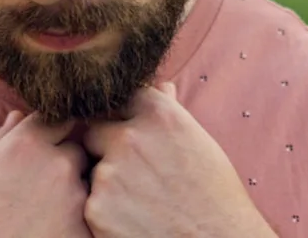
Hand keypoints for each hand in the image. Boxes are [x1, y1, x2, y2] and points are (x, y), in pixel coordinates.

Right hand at [0, 110, 92, 237]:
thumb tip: (17, 116)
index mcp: (27, 144)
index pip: (59, 119)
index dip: (52, 134)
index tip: (41, 150)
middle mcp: (57, 164)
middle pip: (76, 152)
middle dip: (63, 164)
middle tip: (38, 189)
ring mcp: (76, 199)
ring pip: (85, 185)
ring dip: (71, 194)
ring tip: (41, 215)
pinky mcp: (84, 230)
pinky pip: (89, 218)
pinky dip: (75, 223)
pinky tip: (49, 231)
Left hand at [80, 83, 274, 237]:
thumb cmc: (216, 196)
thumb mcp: (199, 143)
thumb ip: (171, 112)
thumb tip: (162, 86)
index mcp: (158, 115)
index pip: (122, 99)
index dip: (125, 118)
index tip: (134, 135)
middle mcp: (130, 138)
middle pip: (95, 130)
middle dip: (106, 148)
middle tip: (134, 174)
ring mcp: (109, 174)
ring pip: (93, 169)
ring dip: (109, 182)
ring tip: (143, 202)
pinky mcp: (96, 209)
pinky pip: (91, 202)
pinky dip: (107, 212)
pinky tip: (135, 220)